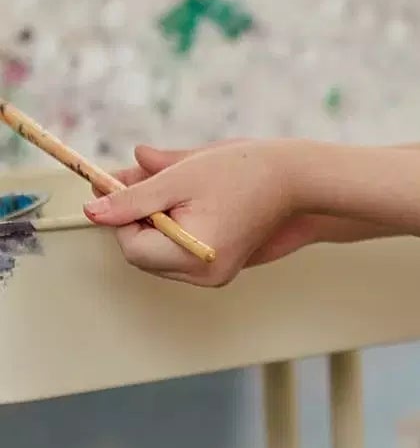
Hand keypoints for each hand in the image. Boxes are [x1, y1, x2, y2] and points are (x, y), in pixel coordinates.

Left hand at [86, 141, 300, 286]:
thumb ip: (132, 197)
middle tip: (145, 181)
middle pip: (144, 254)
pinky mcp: (221, 265)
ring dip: (156, 221)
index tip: (123, 186)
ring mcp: (214, 274)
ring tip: (174, 188)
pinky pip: (181, 252)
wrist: (295, 178)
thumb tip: (95, 210)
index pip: (132, 247)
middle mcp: (204, 274)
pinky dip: (175, 227)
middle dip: (138, 218)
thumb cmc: (245, 173)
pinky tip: (188, 200)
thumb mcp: (179, 178)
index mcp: (194, 256)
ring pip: (161, 253)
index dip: (123, 216)